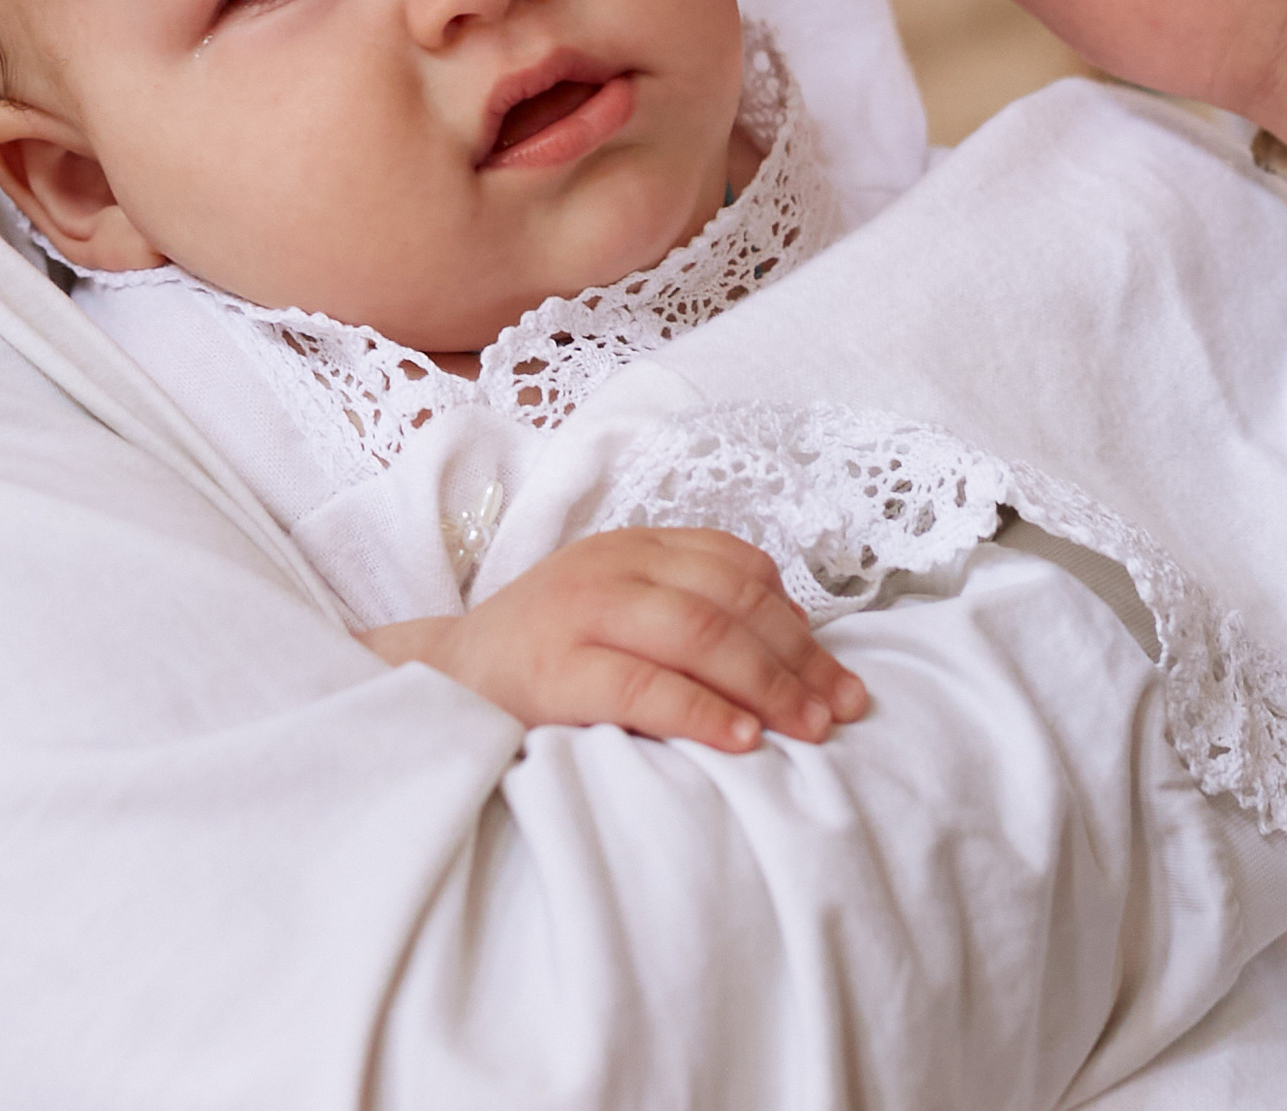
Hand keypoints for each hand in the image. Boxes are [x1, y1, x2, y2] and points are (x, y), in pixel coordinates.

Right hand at [360, 528, 867, 753]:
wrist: (442, 680)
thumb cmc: (544, 652)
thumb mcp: (617, 605)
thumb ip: (687, 603)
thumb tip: (791, 636)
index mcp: (633, 546)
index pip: (737, 566)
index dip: (798, 619)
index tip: (838, 671)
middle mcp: (611, 567)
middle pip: (729, 601)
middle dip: (799, 657)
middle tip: (844, 708)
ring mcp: (581, 613)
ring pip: (699, 634)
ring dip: (768, 683)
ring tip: (811, 728)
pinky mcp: (556, 670)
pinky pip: (644, 686)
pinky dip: (703, 712)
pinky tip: (743, 740)